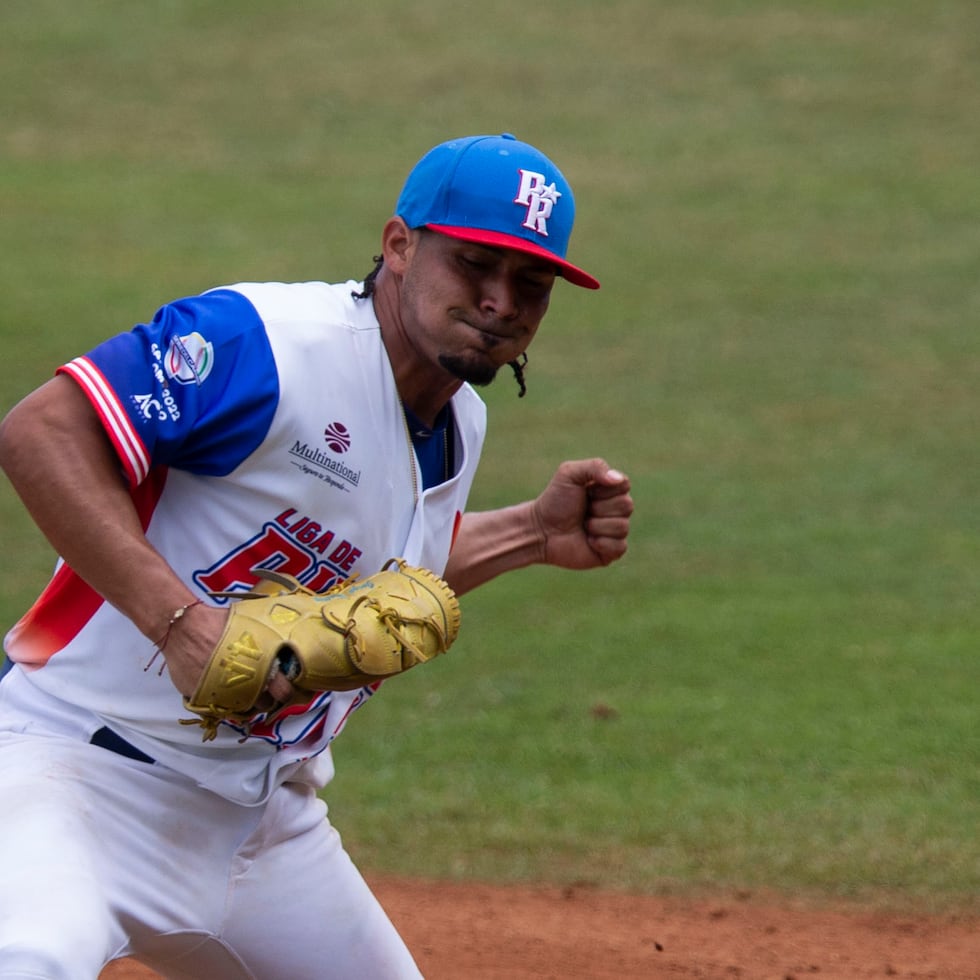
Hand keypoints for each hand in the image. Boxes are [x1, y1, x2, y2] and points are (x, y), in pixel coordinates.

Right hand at [158, 602, 294, 706]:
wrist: (182, 627)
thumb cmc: (218, 622)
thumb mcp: (252, 624)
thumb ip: (269, 638)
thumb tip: (285, 640)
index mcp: (259, 668)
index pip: (283, 692)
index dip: (285, 690)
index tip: (284, 685)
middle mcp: (241, 686)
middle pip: (264, 705)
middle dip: (266, 696)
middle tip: (263, 686)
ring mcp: (220, 696)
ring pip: (242, 709)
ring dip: (246, 700)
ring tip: (244, 686)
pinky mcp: (201, 700)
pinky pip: (218, 707)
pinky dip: (223, 700)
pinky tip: (224, 687)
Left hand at [531, 458, 632, 569]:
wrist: (541, 530)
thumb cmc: (554, 501)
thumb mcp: (569, 474)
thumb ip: (595, 466)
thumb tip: (618, 479)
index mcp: (609, 490)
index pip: (625, 485)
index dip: (604, 490)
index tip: (587, 492)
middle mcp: (615, 510)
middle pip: (627, 505)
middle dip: (599, 508)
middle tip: (583, 510)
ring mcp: (614, 531)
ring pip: (623, 526)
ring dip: (597, 525)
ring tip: (583, 526)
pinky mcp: (610, 552)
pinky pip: (620, 546)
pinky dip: (601, 543)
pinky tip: (587, 541)